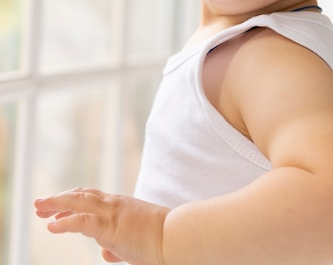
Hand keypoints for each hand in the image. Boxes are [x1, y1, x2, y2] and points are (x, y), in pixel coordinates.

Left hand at [34, 188, 168, 264]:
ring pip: (78, 202)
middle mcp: (115, 204)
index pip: (93, 198)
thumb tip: (106, 253)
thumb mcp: (136, 243)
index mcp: (122, 206)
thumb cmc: (162, 239)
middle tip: (41, 204)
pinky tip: (51, 227)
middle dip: (59, 199)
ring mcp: (112, 213)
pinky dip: (64, 222)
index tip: (57, 209)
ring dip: (56, 204)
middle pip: (81, 196)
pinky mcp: (110, 226)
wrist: (177, 235)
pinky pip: (81, 221)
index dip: (73, 201)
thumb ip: (119, 246)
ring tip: (39, 208)